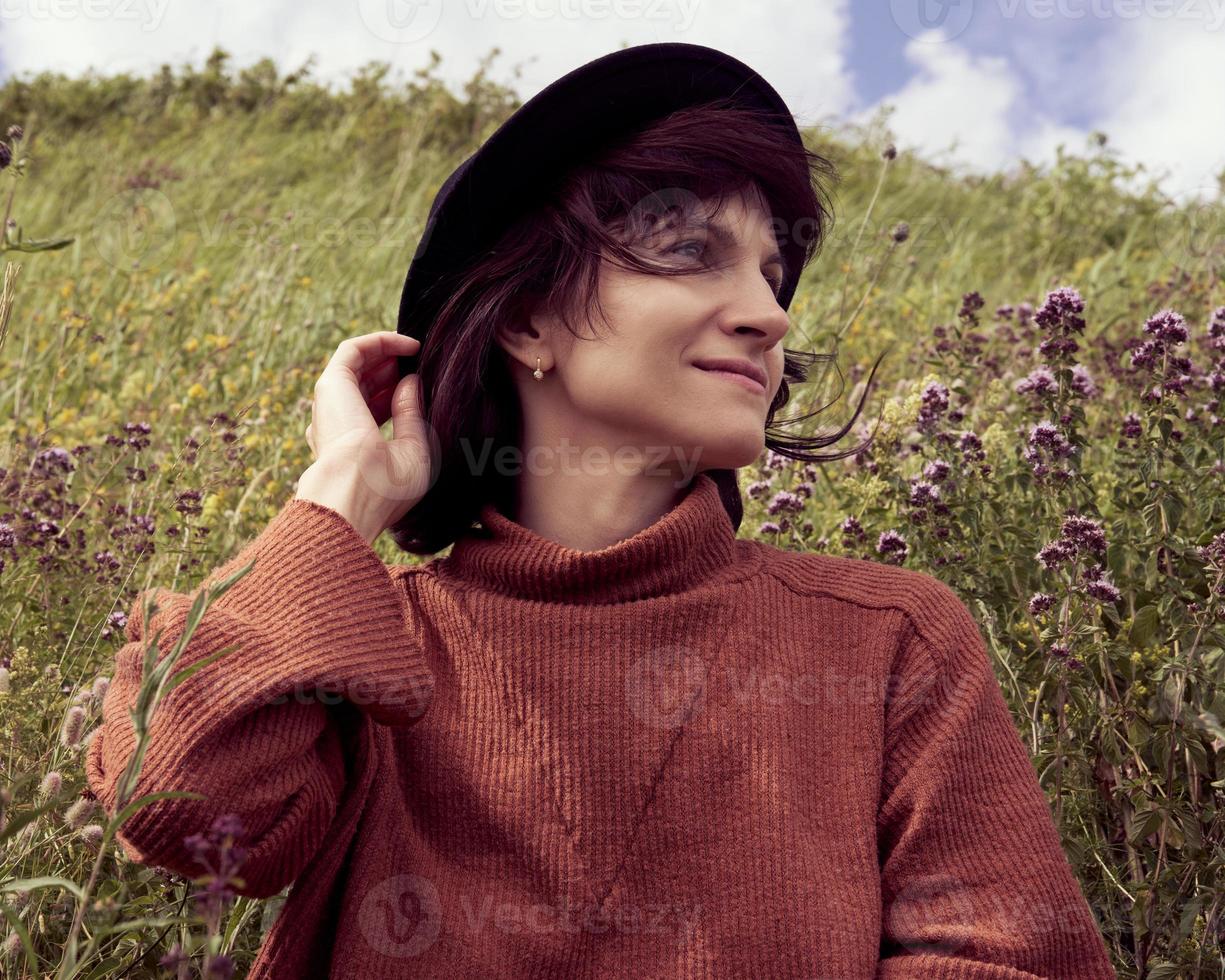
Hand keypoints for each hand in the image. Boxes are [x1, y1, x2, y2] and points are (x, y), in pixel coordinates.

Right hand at [295, 331, 433, 543]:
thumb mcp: (413, 450)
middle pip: (367, 386)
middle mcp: (338, 422)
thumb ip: (411, 413)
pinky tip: (409, 345)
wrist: (355, 494)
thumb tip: (411, 382)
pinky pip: (353, 350)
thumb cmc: (386, 487)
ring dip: (388, 354)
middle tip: (425, 366)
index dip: (401, 393)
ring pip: (359, 366)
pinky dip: (380, 341)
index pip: (376, 409)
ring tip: (418, 352)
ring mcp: (332, 403)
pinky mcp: (331, 385)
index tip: (427, 386)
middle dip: (396, 372)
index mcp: (354, 445)